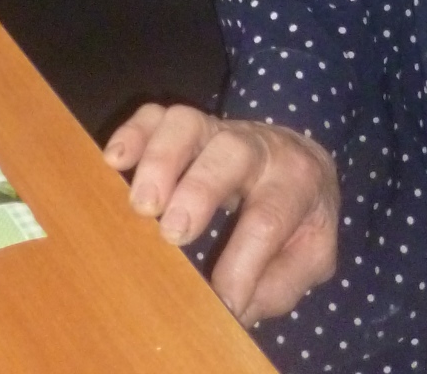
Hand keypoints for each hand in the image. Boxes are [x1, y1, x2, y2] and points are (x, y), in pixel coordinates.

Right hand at [104, 105, 338, 324]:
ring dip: (161, 160)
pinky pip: (156, 115)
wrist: (301, 160)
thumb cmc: (299, 216)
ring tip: (140, 205)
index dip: (242, 264)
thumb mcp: (313, 254)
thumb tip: (233, 310)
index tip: (220, 303)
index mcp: (295, 182)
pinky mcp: (188, 124)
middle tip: (171, 232)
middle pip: (230, 153)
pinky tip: (114, 162)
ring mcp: (219, 129)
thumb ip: (280, 284)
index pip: (269, 217)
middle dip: (199, 190)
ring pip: (189, 123)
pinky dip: (133, 134)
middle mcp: (257, 147)